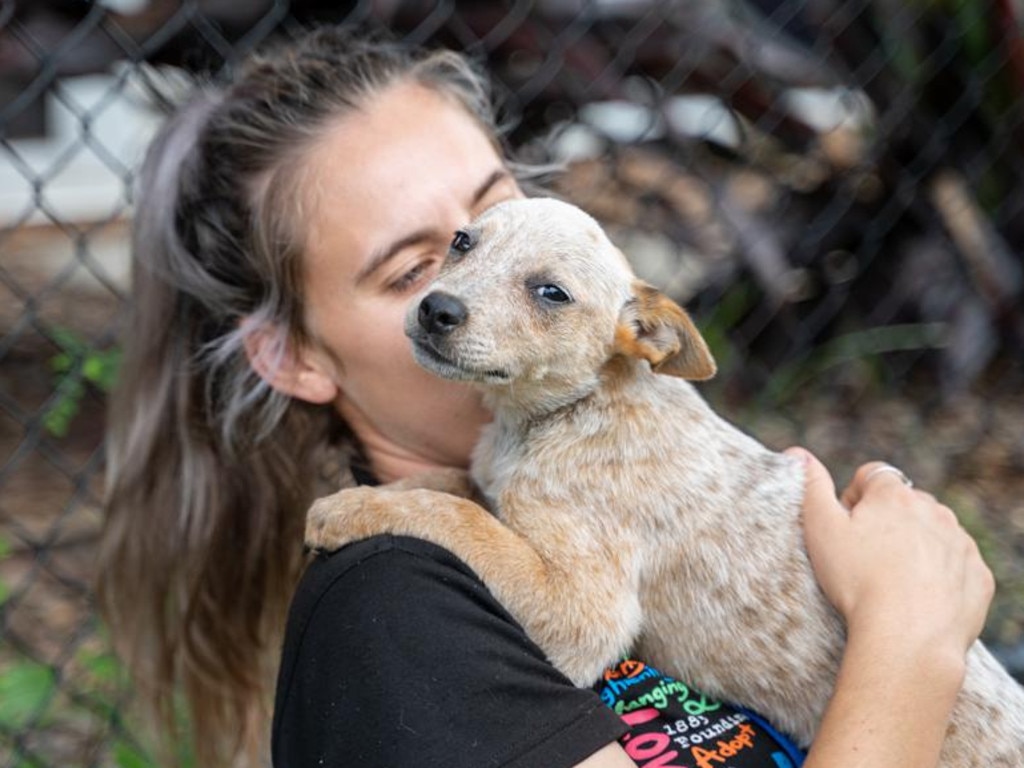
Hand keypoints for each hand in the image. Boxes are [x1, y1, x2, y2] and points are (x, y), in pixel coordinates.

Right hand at [788, 448, 994, 657]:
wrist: (907, 637)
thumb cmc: (857, 581)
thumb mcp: (821, 529)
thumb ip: (810, 486)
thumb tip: (797, 453)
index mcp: (894, 495)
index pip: (871, 476)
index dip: (853, 499)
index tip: (846, 528)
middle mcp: (934, 511)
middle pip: (905, 504)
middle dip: (887, 522)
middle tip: (865, 558)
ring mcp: (960, 543)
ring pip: (934, 533)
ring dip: (916, 546)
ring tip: (892, 580)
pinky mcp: (978, 576)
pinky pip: (957, 566)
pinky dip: (941, 575)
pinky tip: (918, 597)